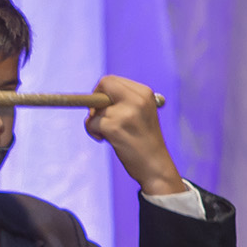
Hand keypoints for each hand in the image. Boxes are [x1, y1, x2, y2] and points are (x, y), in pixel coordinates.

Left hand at [85, 75, 184, 196]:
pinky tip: (104, 140)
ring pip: (95, 108)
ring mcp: (126, 113)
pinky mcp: (115, 127)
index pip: (112, 80)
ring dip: (94, 122)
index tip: (103, 107)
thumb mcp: (140, 113)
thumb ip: (122, 101)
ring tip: (107, 134)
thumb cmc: (144, 141)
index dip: (101, 92)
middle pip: (103, 85)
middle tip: (98, 116)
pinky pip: (91, 122)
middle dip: (95, 100)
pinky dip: (92, 131)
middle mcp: (138, 99)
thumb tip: (93, 97)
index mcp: (145, 93)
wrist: (156, 166)